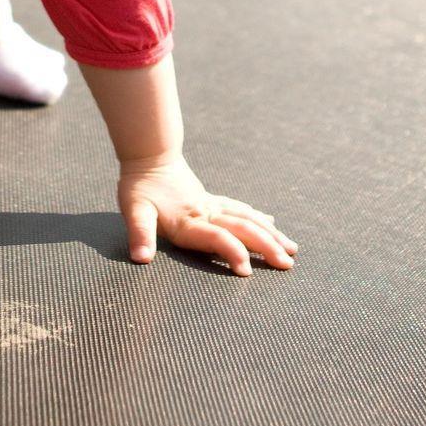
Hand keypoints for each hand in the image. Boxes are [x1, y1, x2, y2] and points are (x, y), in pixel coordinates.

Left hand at [118, 154, 298, 276]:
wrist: (148, 153)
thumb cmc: (139, 186)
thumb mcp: (134, 210)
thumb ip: (140, 234)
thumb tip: (141, 259)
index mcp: (189, 222)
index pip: (217, 237)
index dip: (233, 253)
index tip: (248, 272)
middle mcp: (206, 213)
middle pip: (243, 229)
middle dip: (267, 247)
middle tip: (288, 264)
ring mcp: (212, 205)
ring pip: (248, 219)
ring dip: (270, 234)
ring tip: (291, 248)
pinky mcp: (211, 199)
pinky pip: (240, 209)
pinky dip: (257, 217)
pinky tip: (269, 221)